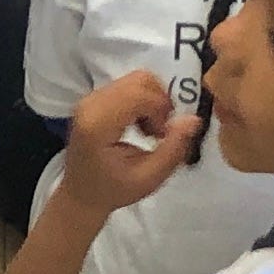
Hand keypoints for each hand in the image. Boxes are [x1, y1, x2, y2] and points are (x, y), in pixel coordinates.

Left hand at [46, 73, 197, 222]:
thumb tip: (193, 119)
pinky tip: (140, 125)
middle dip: (160, 102)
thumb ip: (173, 149)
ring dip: (153, 101)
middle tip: (160, 132)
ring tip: (150, 130)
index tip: (163, 135)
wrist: (81, 194)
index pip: (139, 95)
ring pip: (136, 79)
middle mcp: (90, 104)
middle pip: (140, 80)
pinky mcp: (93, 98)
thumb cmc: (113, 190)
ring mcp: (90, 99)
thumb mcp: (149, 179)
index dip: (161, 110)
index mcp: (98, 125)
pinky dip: (143, 100)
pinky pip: (128, 85)